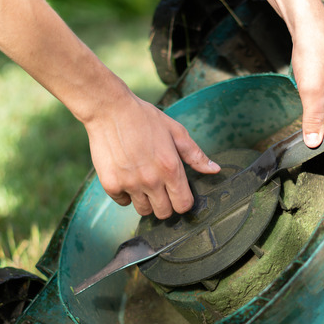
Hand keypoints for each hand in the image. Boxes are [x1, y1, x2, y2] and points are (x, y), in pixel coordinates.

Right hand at [86, 92, 219, 219]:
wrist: (109, 109)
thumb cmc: (144, 118)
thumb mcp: (175, 131)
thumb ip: (195, 155)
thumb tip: (214, 170)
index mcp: (170, 168)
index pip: (183, 205)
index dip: (183, 201)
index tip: (178, 194)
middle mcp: (151, 180)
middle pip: (164, 213)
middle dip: (165, 204)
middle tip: (160, 188)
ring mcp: (130, 184)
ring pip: (143, 210)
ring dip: (145, 200)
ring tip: (142, 181)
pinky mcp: (111, 184)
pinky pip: (123, 202)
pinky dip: (125, 194)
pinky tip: (126, 176)